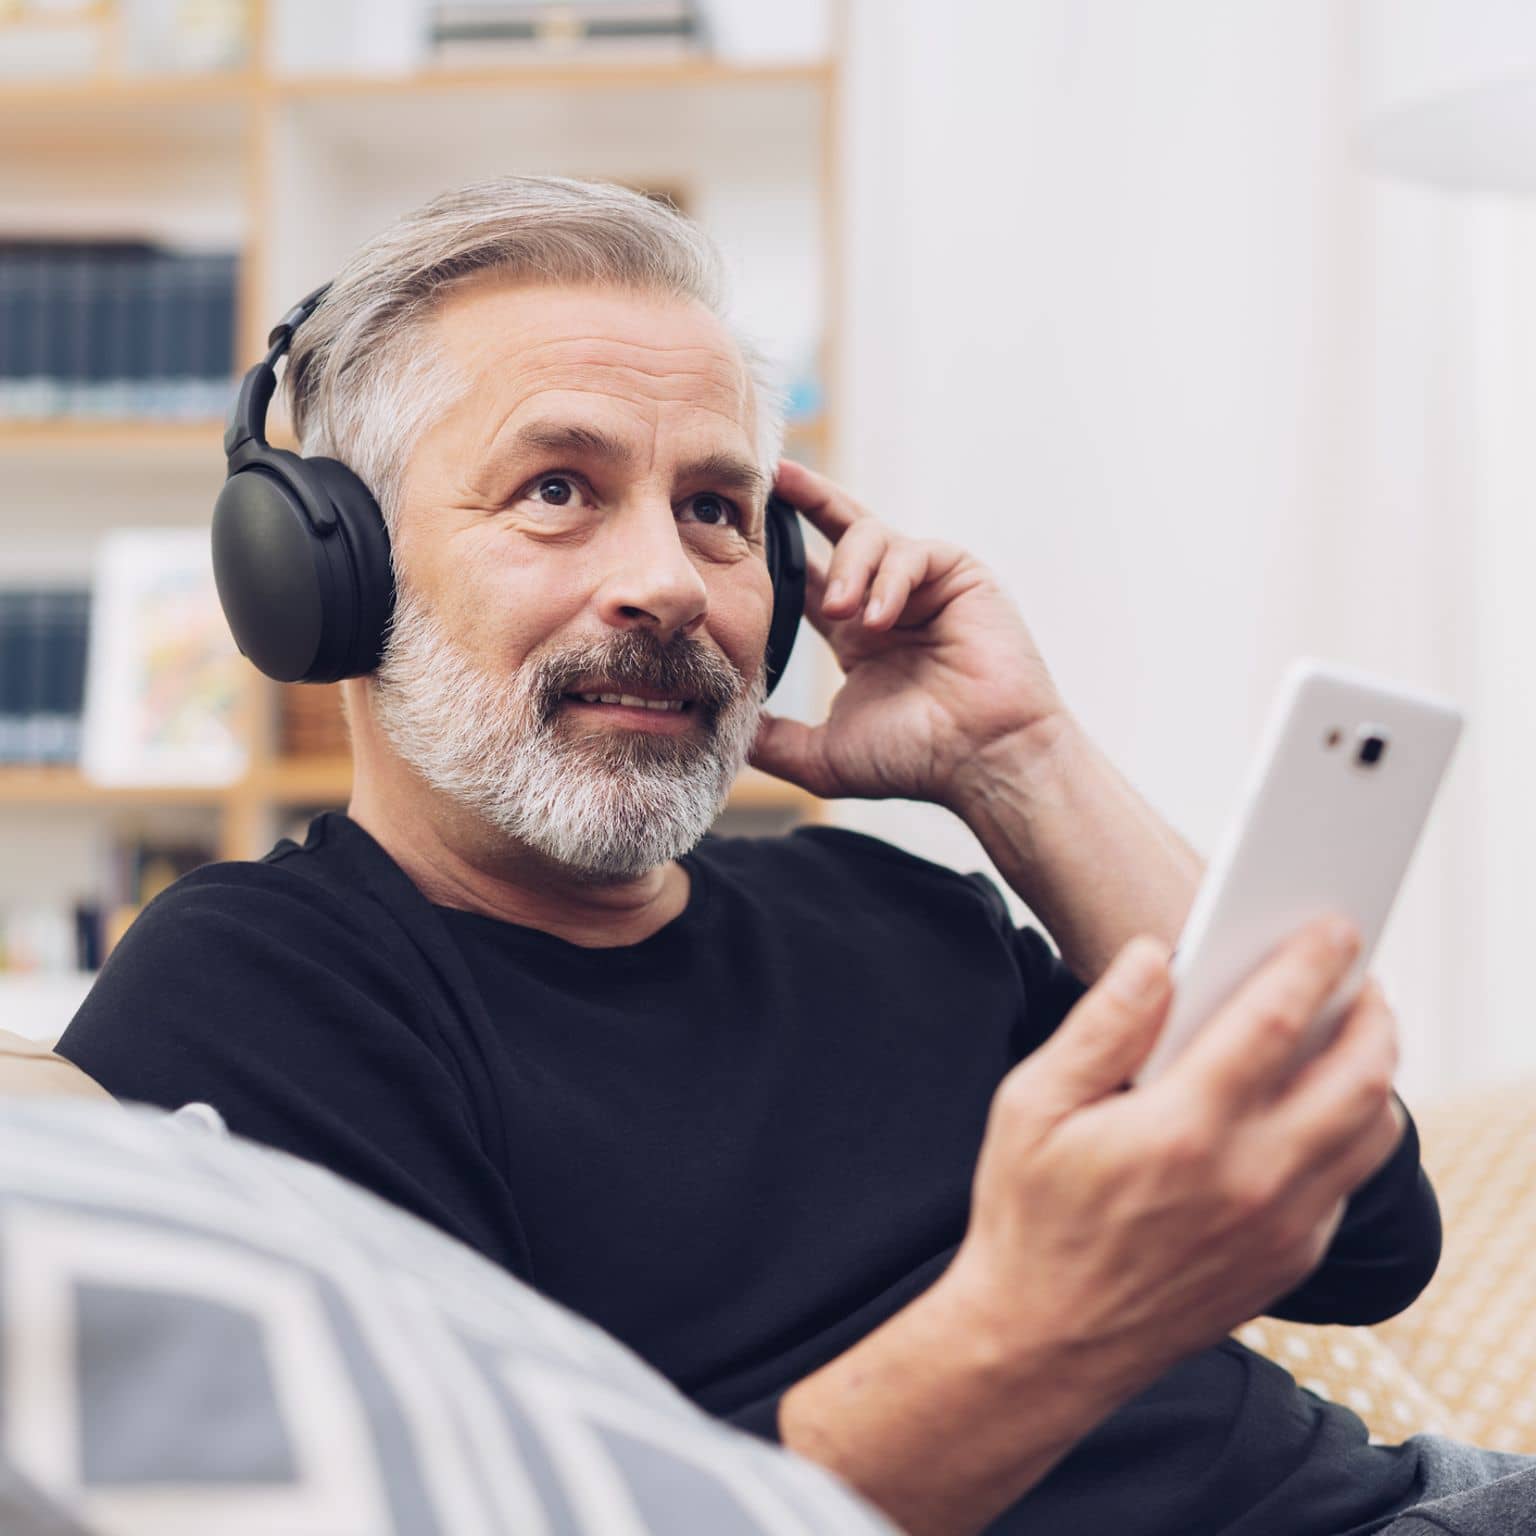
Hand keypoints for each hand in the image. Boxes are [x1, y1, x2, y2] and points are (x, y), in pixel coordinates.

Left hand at [750, 460, 1065, 804]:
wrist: (983, 759)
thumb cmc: (916, 760)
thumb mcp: (822, 755)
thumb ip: (771, 740)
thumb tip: (719, 732)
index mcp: (855, 635)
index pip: (808, 575)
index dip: (778, 546)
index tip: (739, 524)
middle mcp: (886, 601)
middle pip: (840, 529)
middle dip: (805, 499)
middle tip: (770, 480)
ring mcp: (924, 585)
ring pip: (869, 536)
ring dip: (849, 569)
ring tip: (844, 614)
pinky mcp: (960, 575)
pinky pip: (912, 552)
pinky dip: (889, 580)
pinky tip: (880, 620)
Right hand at [942, 919, 1403, 1397]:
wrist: (1043, 1342)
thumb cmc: (1029, 1217)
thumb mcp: (1031, 1105)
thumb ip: (1101, 1024)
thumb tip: (1156, 957)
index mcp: (1181, 1130)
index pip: (1274, 1021)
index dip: (1311, 962)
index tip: (1330, 928)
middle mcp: (1248, 1180)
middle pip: (1358, 1074)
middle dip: (1370, 1010)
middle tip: (1357, 973)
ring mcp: (1278, 1228)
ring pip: (1370, 1131)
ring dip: (1373, 1069)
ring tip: (1349, 1031)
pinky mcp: (1287, 1261)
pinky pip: (1347, 1181)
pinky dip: (1349, 1129)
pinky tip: (1313, 1104)